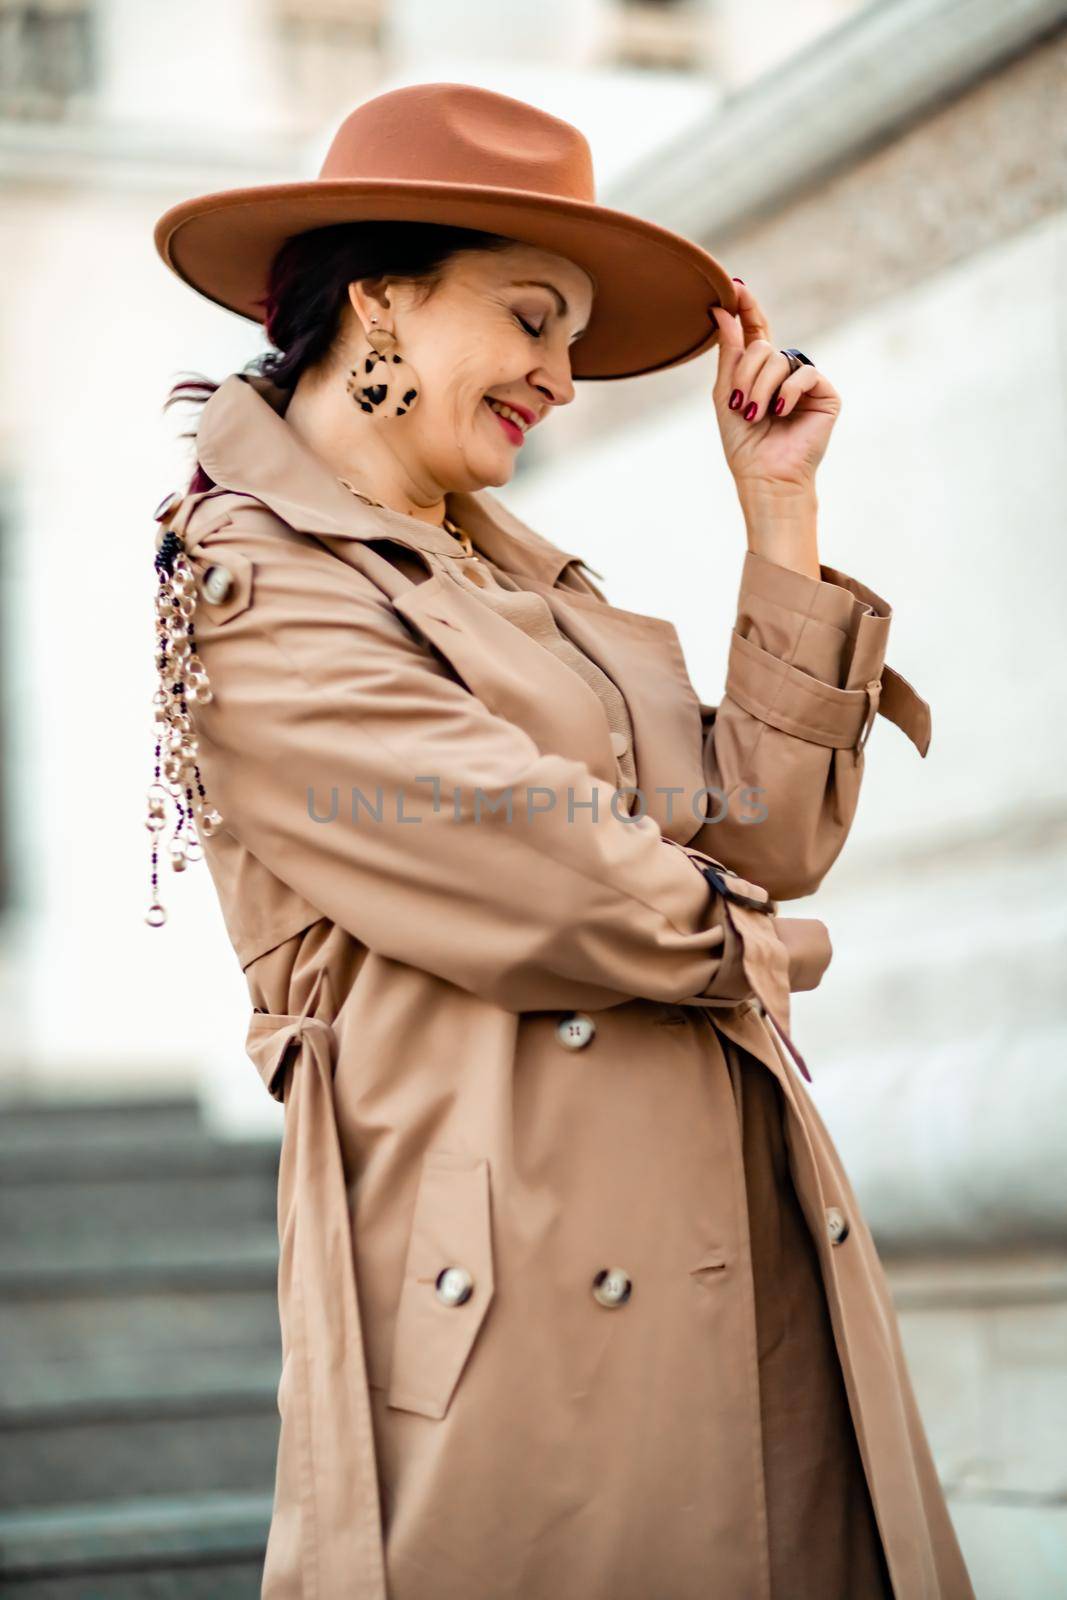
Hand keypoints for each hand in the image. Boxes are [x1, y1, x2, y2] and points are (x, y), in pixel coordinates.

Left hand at [710, 280, 840, 499]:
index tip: (734, 286)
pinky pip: (805, 373)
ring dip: (761, 386)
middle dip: (746, 373)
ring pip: (780, 358)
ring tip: (756, 413)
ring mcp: (805, 382)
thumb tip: (723, 311)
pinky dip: (788, 392)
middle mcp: (784, 373)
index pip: (755, 331)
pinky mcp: (825, 394)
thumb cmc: (744, 444)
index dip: (746, 308)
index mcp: (759, 372)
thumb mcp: (726, 394)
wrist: (765, 476)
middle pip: (763, 345)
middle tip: (739, 404)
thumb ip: (728, 353)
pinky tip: (781, 412)